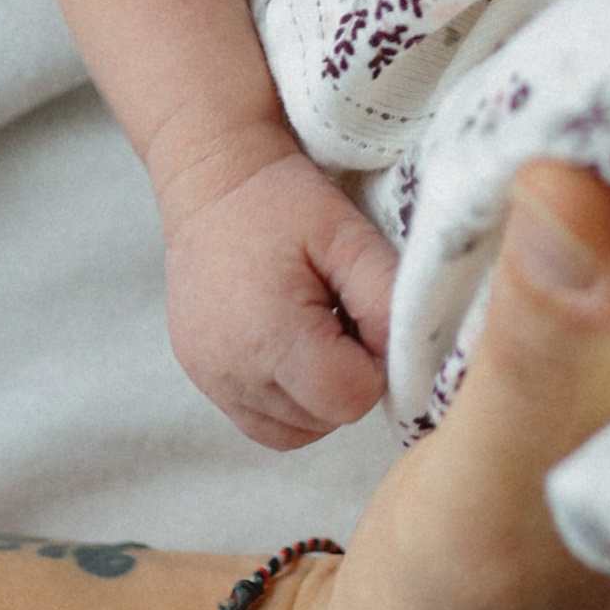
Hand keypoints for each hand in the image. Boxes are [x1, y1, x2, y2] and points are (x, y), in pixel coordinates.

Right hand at [162, 148, 396, 448]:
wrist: (213, 178)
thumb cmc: (283, 201)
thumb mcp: (349, 236)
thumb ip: (386, 299)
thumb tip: (408, 358)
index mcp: (271, 336)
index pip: (350, 399)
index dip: (373, 366)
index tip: (364, 319)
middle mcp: (232, 371)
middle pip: (323, 420)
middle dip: (347, 380)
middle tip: (343, 319)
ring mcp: (210, 379)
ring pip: (293, 431)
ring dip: (317, 396)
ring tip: (317, 333)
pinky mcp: (200, 376)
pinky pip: (259, 419)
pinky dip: (286, 399)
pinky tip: (291, 347)